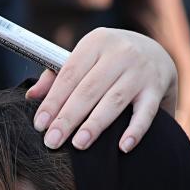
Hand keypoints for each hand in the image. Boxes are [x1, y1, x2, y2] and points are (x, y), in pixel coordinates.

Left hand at [26, 27, 178, 152]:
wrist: (157, 53)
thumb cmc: (109, 61)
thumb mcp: (86, 59)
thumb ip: (57, 75)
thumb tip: (32, 96)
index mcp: (96, 42)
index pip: (69, 75)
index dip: (53, 101)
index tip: (40, 125)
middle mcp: (120, 52)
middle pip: (89, 90)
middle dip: (68, 118)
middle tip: (52, 141)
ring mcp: (140, 70)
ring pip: (114, 101)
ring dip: (95, 124)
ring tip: (79, 145)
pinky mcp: (157, 88)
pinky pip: (146, 112)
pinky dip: (135, 130)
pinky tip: (123, 147)